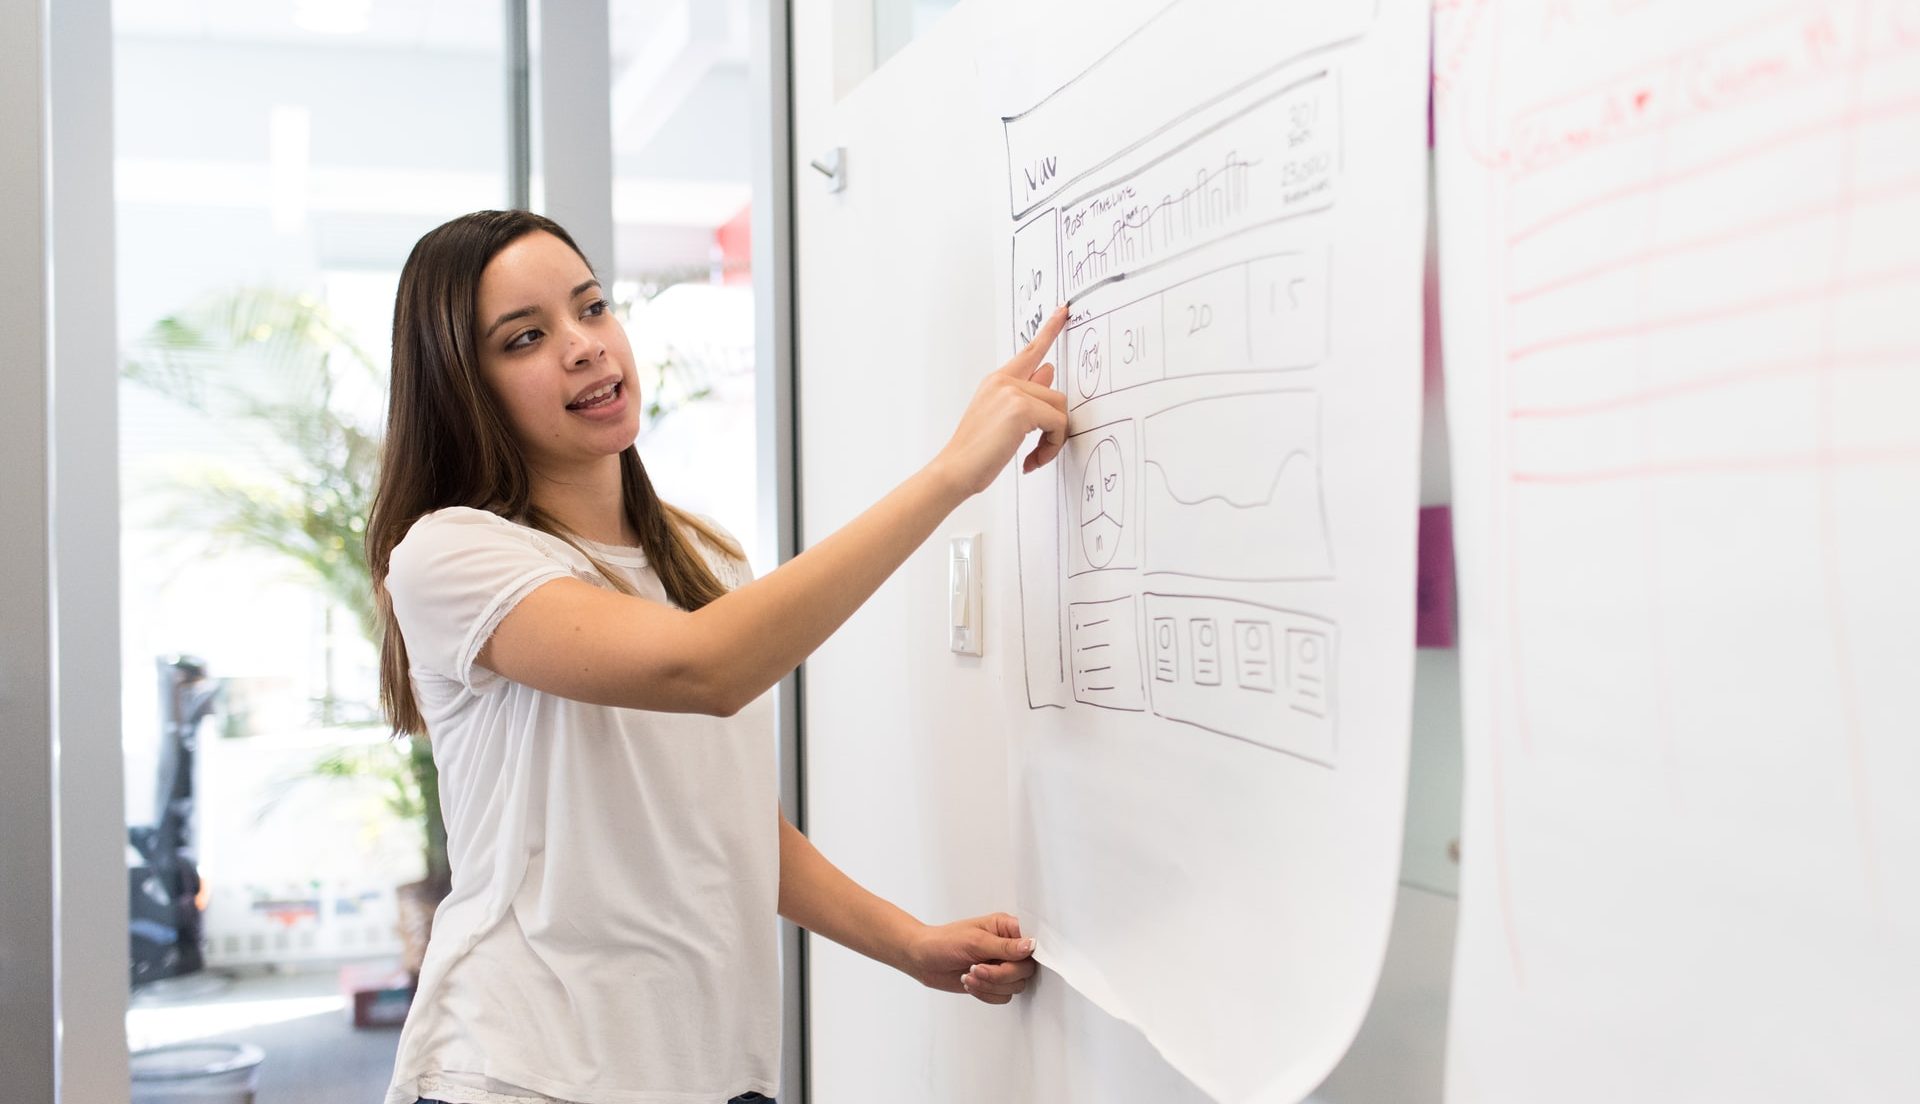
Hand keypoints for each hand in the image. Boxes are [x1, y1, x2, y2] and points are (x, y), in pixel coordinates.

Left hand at [901, 912, 1037, 1005]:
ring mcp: (1001, 966)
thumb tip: (1031, 945)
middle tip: (977, 968)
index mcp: (1006, 928)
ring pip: (1016, 985)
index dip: (1027, 954)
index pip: (1032, 941)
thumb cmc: (944, 942)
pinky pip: (1004, 996)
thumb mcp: (974, 941)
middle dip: (1001, 974)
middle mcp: (1007, 947)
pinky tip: (970, 983)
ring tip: (970, 975)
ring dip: (990, 985)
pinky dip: (986, 994)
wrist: (923, 960)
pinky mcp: (993, 983)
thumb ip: (1005, 946)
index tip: (1011, 960)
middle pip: (1026, 969)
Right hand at [931, 306, 1070, 495]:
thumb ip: (1027, 394)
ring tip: (1034, 457)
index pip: (1030, 351)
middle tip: (1040, 452)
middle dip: (1055, 428)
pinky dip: (1051, 447)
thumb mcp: (1002, 419)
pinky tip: (1031, 460)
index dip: (1050, 330)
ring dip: (1054, 440)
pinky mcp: (1021, 408)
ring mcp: (1011, 391)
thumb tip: (1049, 371)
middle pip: (1056, 395)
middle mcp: (1003, 380)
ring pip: (1059, 410)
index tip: (1063, 312)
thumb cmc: (975, 452)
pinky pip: (1057, 424)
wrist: (955, 470)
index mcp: (997, 381)